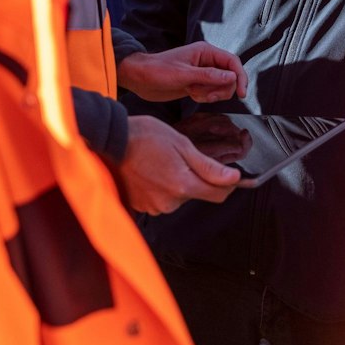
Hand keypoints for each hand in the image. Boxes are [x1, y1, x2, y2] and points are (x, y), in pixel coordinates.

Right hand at [116, 116, 241, 214]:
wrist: (111, 141)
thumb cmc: (144, 137)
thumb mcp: (182, 144)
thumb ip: (209, 166)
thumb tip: (234, 178)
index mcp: (183, 186)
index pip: (218, 195)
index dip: (227, 184)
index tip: (227, 174)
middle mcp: (170, 202)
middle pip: (196, 194)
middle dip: (194, 178)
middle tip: (179, 158)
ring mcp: (154, 206)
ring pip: (177, 197)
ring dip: (175, 183)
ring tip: (160, 164)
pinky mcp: (142, 207)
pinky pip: (160, 199)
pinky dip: (159, 188)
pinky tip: (150, 172)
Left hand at [120, 41, 247, 103]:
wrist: (140, 78)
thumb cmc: (157, 71)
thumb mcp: (184, 75)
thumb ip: (209, 76)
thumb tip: (233, 78)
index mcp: (205, 51)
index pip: (233, 62)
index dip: (240, 77)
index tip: (242, 94)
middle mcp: (207, 61)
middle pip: (230, 77)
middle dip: (221, 89)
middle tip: (204, 94)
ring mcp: (202, 73)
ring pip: (222, 87)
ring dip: (211, 94)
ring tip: (194, 93)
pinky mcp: (197, 84)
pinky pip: (211, 93)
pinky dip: (205, 98)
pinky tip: (190, 95)